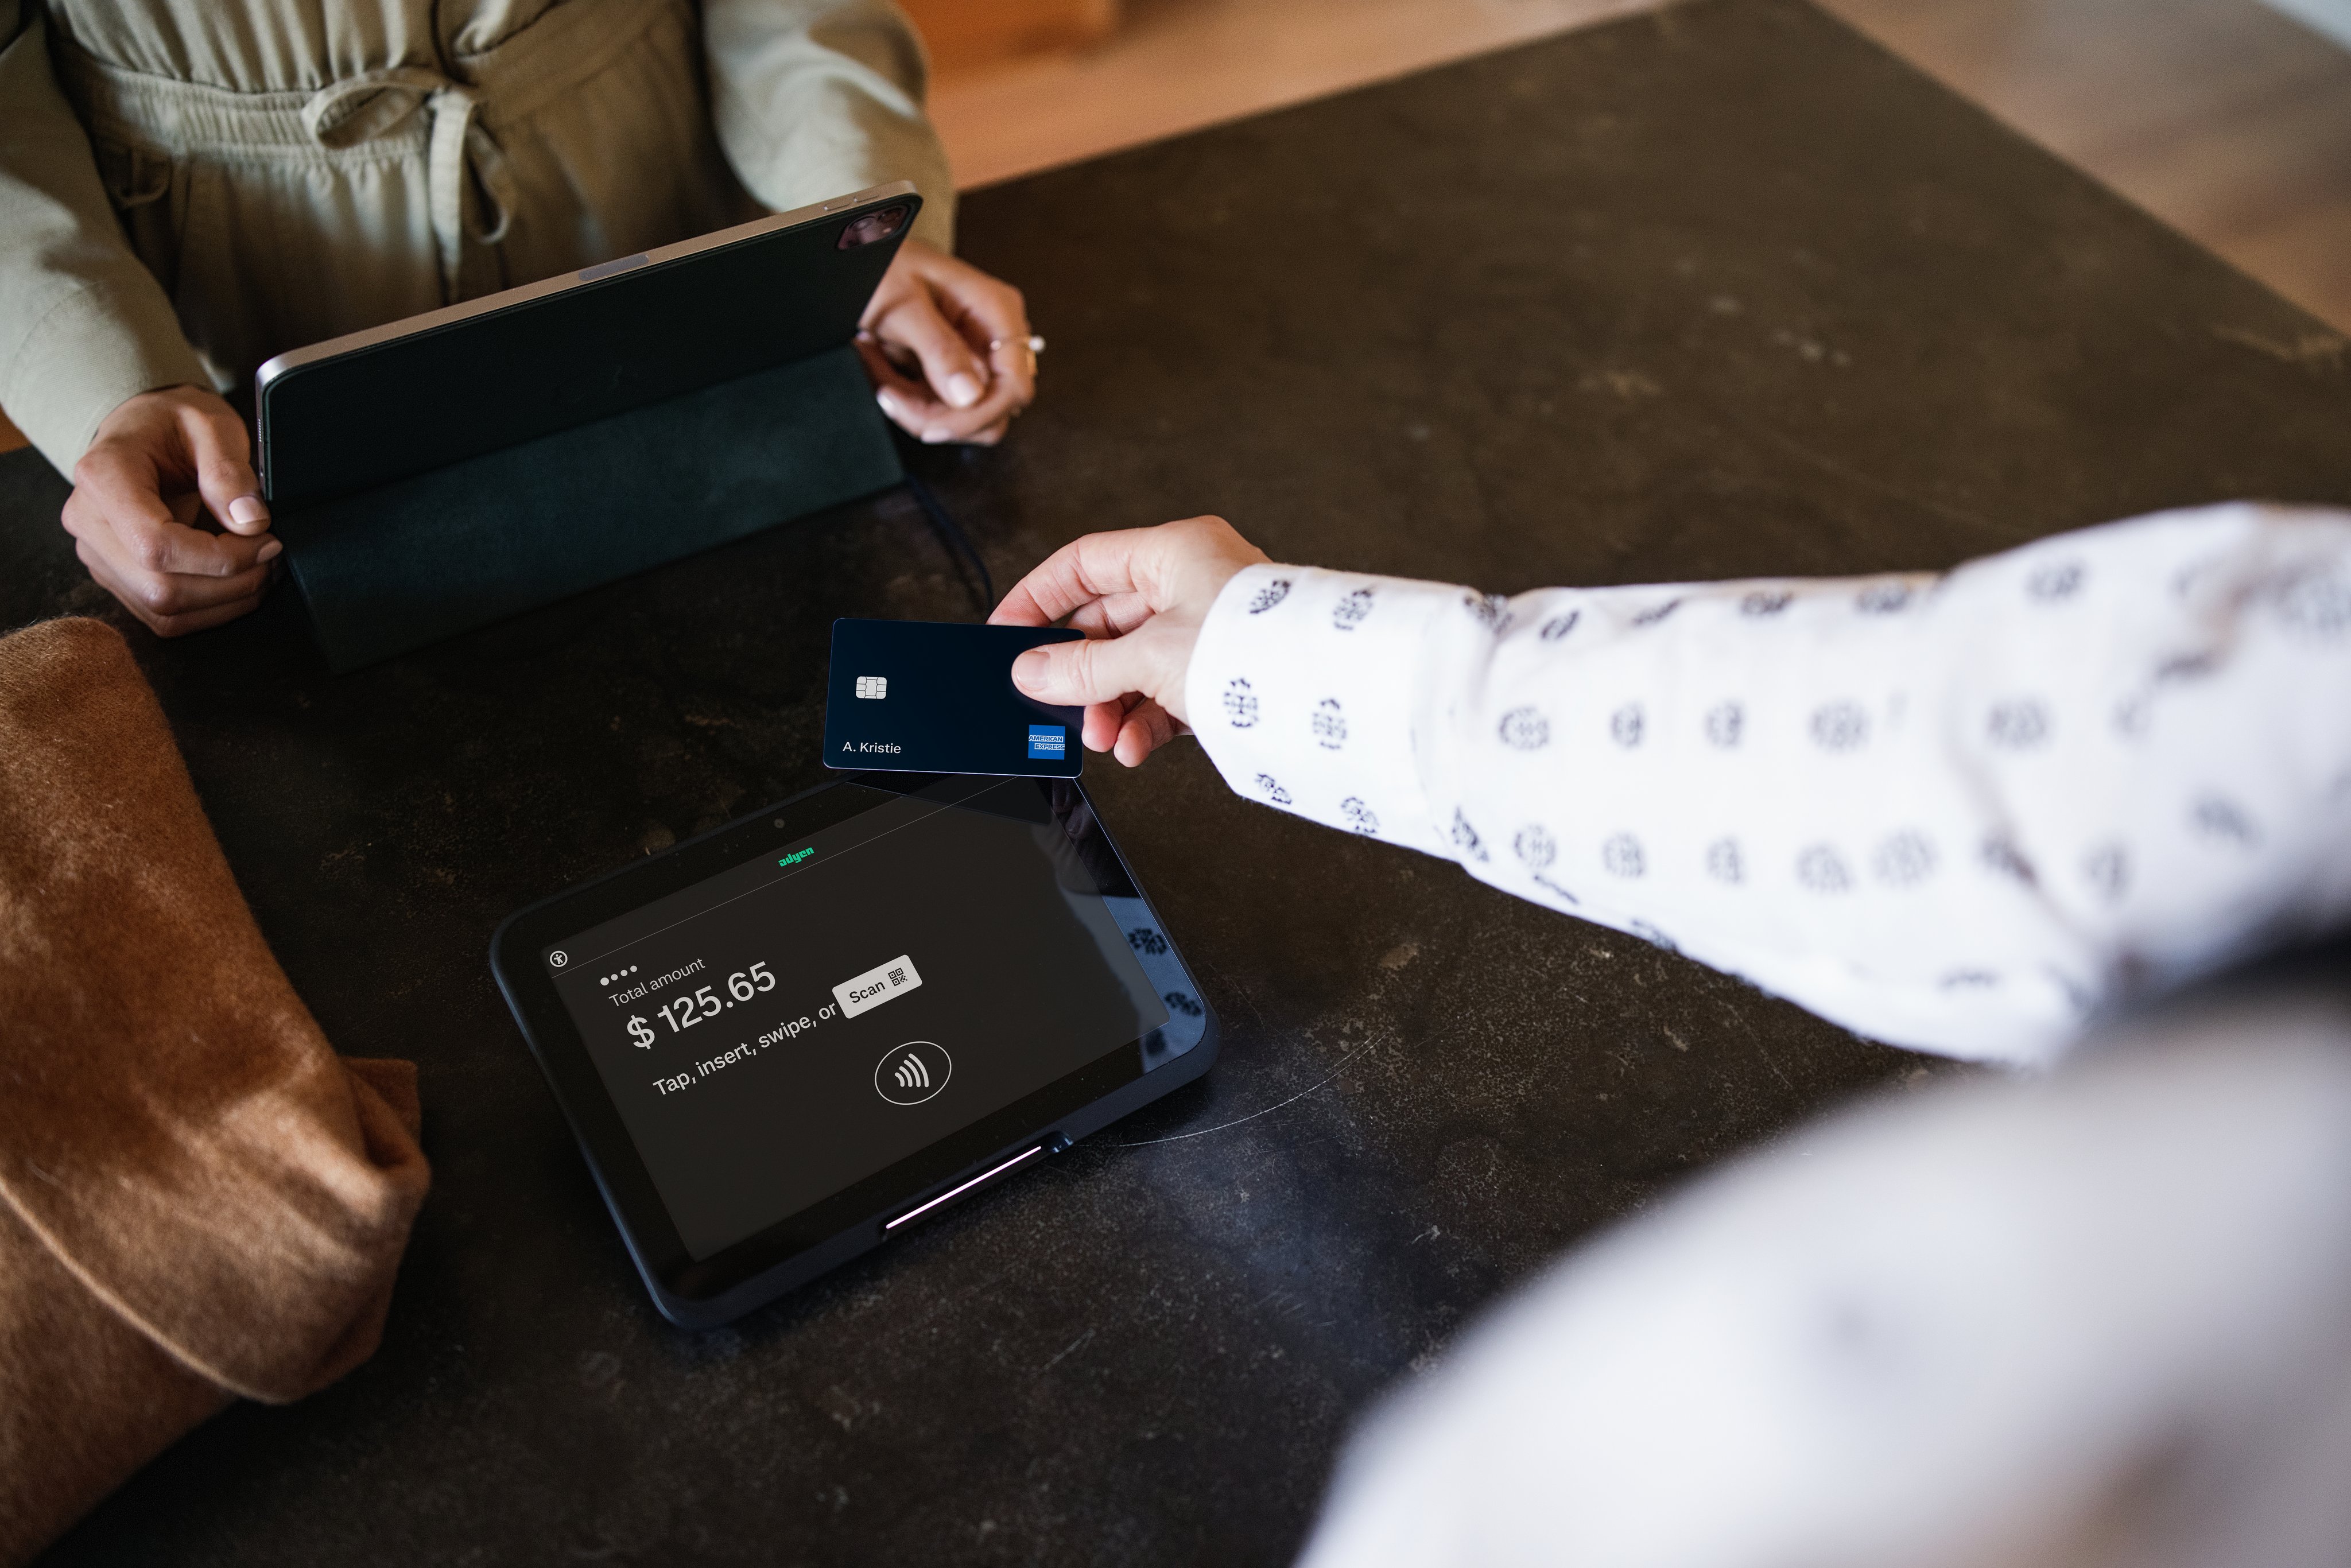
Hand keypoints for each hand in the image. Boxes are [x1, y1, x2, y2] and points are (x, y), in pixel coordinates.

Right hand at [61, 386, 276, 636]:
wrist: (142, 430)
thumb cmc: (174, 422)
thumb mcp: (210, 425)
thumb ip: (229, 470)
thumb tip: (252, 523)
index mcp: (103, 477)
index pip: (156, 544)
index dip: (219, 557)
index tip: (265, 540)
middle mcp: (88, 522)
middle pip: (160, 587)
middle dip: (231, 584)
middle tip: (272, 556)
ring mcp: (97, 554)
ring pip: (163, 610)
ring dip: (225, 602)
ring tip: (262, 569)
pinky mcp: (115, 576)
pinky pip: (162, 616)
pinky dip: (209, 610)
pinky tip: (238, 583)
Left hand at [856, 239, 1035, 445]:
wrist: (853, 256)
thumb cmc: (879, 263)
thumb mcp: (901, 303)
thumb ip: (938, 347)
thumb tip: (971, 395)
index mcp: (995, 310)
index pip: (1014, 386)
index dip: (978, 414)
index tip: (932, 422)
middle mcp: (992, 335)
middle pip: (990, 409)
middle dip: (938, 414)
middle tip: (890, 395)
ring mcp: (972, 355)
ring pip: (964, 415)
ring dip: (916, 409)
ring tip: (880, 375)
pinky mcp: (949, 369)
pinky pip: (940, 406)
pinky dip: (906, 399)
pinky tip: (880, 368)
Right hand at [992, 516, 1269, 766]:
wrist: (1321, 693)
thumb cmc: (1250, 648)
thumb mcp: (1149, 656)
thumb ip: (1083, 668)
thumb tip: (1031, 672)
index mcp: (1173, 552)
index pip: (1084, 564)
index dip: (1039, 598)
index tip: (1007, 632)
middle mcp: (1191, 583)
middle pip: (1108, 624)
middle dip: (1080, 674)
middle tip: (1054, 702)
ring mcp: (1207, 629)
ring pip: (1135, 665)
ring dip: (1110, 706)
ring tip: (1102, 737)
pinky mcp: (1222, 672)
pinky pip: (1167, 694)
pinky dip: (1146, 722)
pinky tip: (1134, 746)